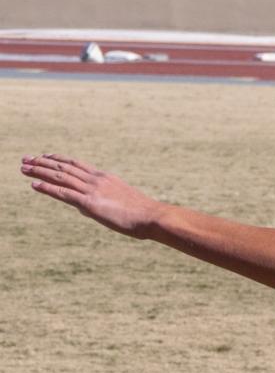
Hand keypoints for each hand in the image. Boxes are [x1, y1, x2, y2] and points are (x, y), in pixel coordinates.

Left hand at [20, 154, 161, 236]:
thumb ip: (102, 201)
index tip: (45, 156)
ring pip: (60, 177)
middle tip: (26, 159)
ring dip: (39, 171)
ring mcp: (92, 190)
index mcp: (105, 177)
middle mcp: (96, 180)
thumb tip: (84, 207)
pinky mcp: (89, 203)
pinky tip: (34, 184)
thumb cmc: (142, 214)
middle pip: (64, 167)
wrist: (152, 216)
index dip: (58, 159)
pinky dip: (47, 187)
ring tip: (23, 168)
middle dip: (42, 162)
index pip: (76, 163)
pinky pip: (63, 193)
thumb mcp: (122, 201)